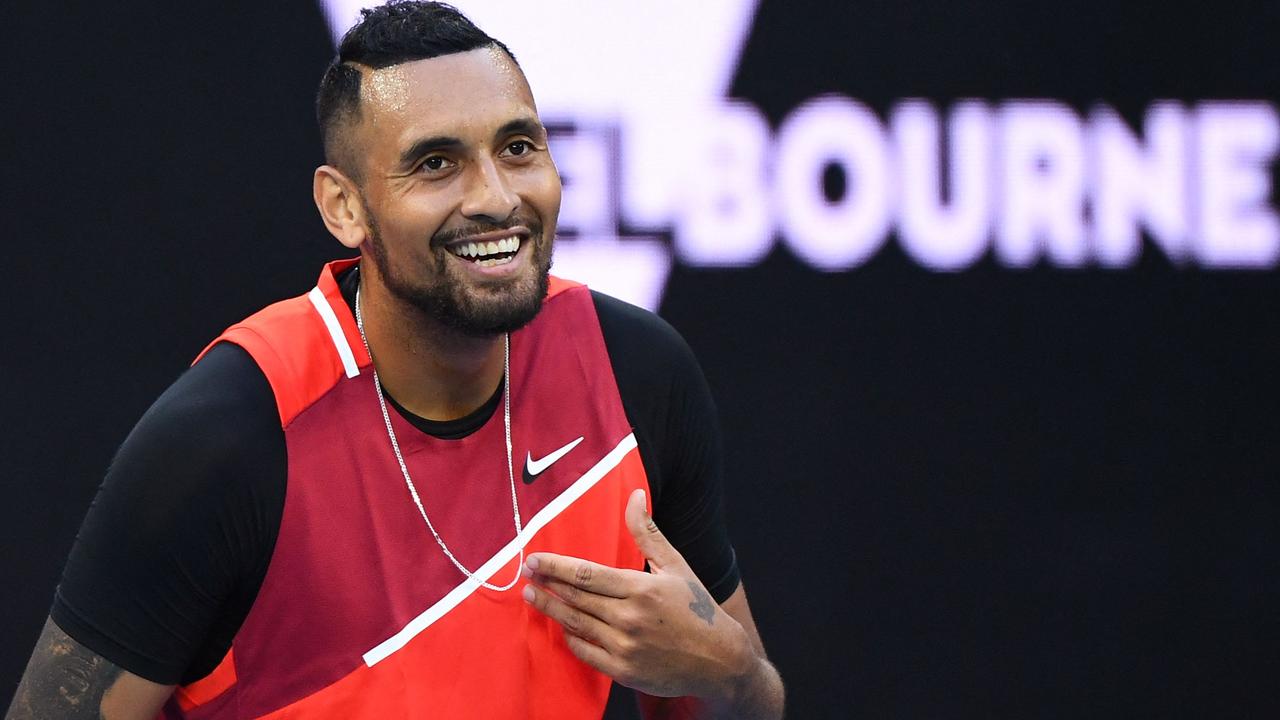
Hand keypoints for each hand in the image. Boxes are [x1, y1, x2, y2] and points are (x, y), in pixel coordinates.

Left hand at [522, 489, 756, 700]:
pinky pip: (586, 653)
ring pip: (576, 623)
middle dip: (547, 584)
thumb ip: (647, 533)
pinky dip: (570, 638)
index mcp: (641, 589)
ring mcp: (625, 647)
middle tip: (526, 573)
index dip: (556, 566)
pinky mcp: (624, 671)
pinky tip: (560, 626)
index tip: (535, 559)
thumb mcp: (676, 566)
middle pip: (576, 598)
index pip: (587, 574)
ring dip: (550, 609)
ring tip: (532, 597)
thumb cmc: (697, 609)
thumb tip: (635, 496)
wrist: (719, 660)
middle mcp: (630, 618)